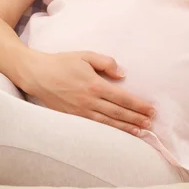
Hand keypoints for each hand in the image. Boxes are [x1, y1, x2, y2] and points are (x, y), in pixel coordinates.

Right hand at [24, 50, 154, 136]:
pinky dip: (109, 131)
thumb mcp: (86, 55)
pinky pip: (94, 127)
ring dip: (125, 128)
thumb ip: (106, 62)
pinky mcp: (72, 118)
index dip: (138, 105)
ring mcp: (80, 112)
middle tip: (150, 123)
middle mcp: (89, 101)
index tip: (150, 109)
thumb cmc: (63, 62)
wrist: (38, 74)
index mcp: (94, 84)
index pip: (122, 98)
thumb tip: (122, 74)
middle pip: (118, 113)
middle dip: (136, 118)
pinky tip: (118, 133)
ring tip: (140, 131)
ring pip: (108, 123)